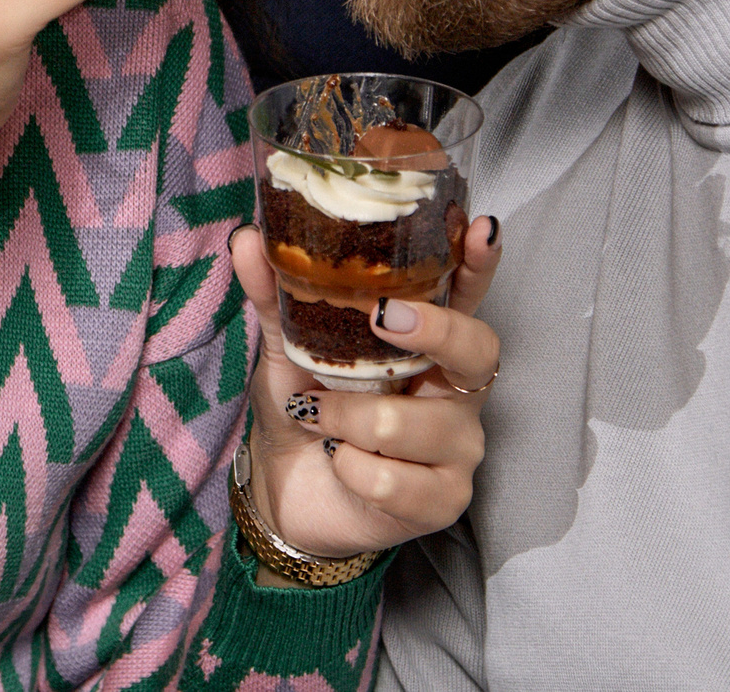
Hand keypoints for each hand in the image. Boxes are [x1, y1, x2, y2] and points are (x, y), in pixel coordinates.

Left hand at [229, 217, 503, 571]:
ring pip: (414, 424)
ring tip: (316, 414)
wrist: (284, 490)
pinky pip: (393, 480)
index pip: (469, 295)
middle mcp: (456, 390)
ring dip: (346, 419)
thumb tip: (249, 239)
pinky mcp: (443, 501)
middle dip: (434, 330)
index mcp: (429, 342)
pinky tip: (336, 461)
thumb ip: (276, 296)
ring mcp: (458, 448)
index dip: (480, 263)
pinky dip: (349, 467)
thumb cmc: (304, 409)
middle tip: (381, 318)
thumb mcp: (288, 348)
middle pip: (479, 351)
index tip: (479, 228)